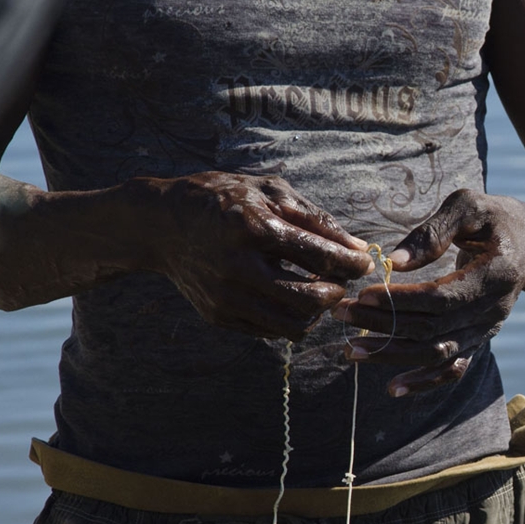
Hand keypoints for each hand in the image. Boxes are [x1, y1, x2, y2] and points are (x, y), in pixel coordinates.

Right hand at [146, 171, 373, 339]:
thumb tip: (358, 249)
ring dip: (316, 311)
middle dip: (336, 291)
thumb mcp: (269, 192)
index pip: (320, 255)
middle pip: (309, 298)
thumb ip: (316, 219)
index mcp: (253, 228)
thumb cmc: (223, 200)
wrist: (161, 224)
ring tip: (318, 290)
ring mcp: (225, 297)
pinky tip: (292, 297)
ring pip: (293, 324)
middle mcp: (237, 267)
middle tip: (339, 279)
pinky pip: (271, 331)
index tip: (363, 262)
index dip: (352, 262)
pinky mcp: (218, 316)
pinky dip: (291, 319)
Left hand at [332, 189, 524, 395]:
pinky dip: (424, 382)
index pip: (441, 299)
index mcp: (495, 275)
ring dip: (392, 355)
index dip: (400, 301)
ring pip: (436, 354)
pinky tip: (393, 388)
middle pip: (432, 330)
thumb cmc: (496, 218)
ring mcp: (487, 330)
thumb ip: (434, 231)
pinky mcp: (479, 340)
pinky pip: (452, 369)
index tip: (363, 293)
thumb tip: (395, 262)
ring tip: (351, 350)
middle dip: (383, 325)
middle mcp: (493, 311)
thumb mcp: (470, 205)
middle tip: (341, 314)